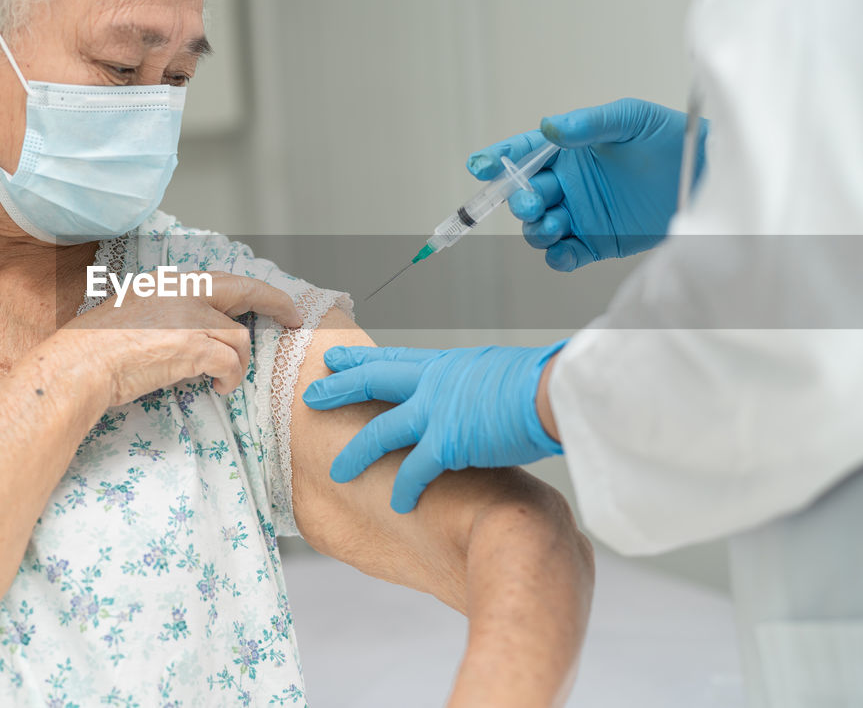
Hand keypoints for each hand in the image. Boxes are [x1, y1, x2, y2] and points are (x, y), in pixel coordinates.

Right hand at [62, 271, 301, 405]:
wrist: (80, 364)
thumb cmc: (96, 348)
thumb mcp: (135, 313)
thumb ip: (168, 313)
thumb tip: (197, 333)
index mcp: (170, 282)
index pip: (224, 280)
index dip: (254, 291)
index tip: (274, 302)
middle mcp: (183, 290)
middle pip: (246, 290)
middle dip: (277, 304)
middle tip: (294, 320)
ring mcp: (190, 316)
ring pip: (239, 339)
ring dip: (237, 364)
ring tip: (222, 382)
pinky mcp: (193, 345)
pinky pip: (231, 364)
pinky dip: (230, 380)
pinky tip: (218, 390)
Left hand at [302, 344, 563, 512]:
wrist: (552, 393)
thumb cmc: (537, 383)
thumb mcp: (494, 371)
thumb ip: (470, 384)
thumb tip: (469, 394)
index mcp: (444, 364)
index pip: (391, 358)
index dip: (359, 359)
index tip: (333, 358)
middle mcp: (432, 383)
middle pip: (372, 382)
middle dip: (338, 389)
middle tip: (311, 395)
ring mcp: (436, 412)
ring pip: (380, 432)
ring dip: (357, 454)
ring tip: (337, 472)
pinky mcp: (448, 442)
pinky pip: (414, 470)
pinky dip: (404, 488)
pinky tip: (397, 504)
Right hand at [467, 98, 706, 270]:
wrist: (708, 175)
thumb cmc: (670, 139)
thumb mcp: (629, 120)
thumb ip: (588, 124)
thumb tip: (548, 127)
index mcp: (569, 151)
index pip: (523, 153)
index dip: (498, 159)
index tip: (480, 167)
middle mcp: (569, 183)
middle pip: (525, 196)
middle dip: (519, 200)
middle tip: (532, 201)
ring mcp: (581, 215)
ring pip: (539, 228)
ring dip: (537, 228)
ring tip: (553, 224)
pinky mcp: (598, 243)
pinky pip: (565, 255)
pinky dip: (558, 257)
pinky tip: (566, 249)